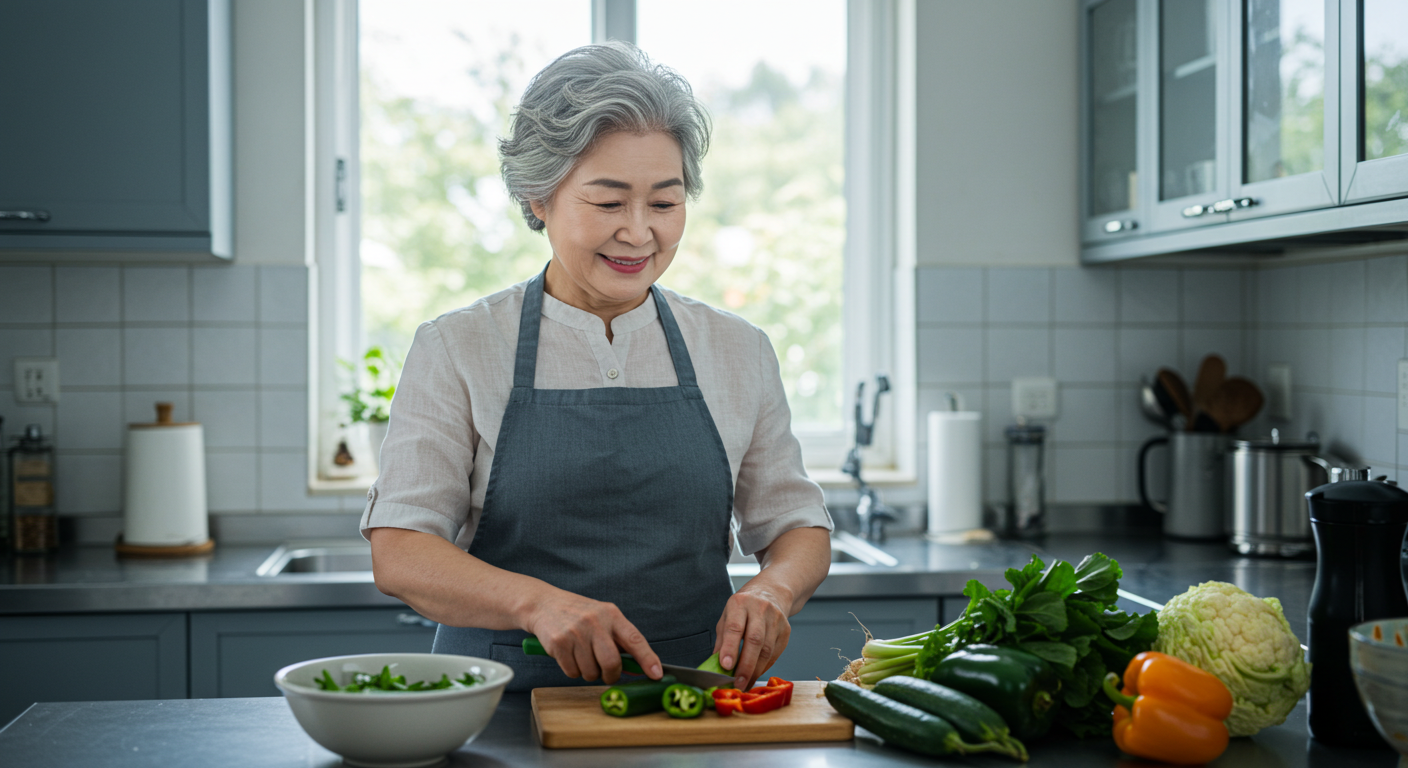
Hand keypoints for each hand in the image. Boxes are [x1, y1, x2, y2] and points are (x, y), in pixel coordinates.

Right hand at [524, 589, 661, 684]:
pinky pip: (572, 672)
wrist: (544, 604)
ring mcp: (576, 632)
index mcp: (611, 614)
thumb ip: (618, 638)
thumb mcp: (602, 617)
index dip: (648, 659)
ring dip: (588, 672)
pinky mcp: (559, 642)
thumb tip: (639, 666)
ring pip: (590, 672)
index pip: (635, 639)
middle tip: (606, 674)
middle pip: (611, 662)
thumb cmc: (578, 614)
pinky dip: (572, 670)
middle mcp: (595, 622)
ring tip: (581, 656)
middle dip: (611, 675)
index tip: (657, 674)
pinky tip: (568, 655)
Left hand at [713, 584, 792, 689]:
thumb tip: (717, 665)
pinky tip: (756, 673)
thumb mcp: (727, 616)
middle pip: (754, 640)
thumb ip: (722, 640)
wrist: (771, 592)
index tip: (726, 666)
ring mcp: (776, 619)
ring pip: (767, 650)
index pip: (735, 627)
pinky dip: (765, 667)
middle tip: (738, 683)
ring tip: (745, 683)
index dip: (730, 648)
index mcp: (740, 603)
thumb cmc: (745, 607)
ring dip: (755, 670)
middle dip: (745, 665)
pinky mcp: (786, 630)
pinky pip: (775, 653)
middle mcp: (760, 609)